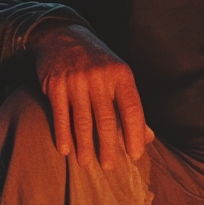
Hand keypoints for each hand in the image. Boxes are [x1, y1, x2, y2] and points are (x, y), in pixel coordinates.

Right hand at [29, 22, 153, 168]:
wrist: (62, 37)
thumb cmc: (97, 63)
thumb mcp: (118, 76)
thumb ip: (131, 106)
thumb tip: (148, 138)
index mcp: (121, 74)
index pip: (132, 108)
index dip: (135, 133)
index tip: (136, 155)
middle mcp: (100, 76)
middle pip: (106, 118)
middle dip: (108, 146)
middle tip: (109, 167)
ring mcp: (76, 80)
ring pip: (82, 120)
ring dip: (84, 145)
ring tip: (86, 163)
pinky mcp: (55, 84)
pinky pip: (61, 115)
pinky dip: (63, 134)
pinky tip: (65, 150)